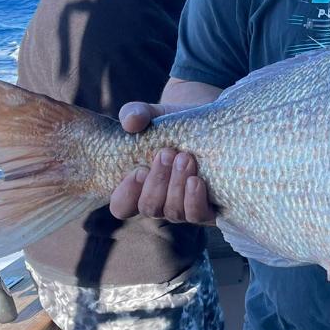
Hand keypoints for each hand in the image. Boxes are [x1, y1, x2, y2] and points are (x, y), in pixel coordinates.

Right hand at [109, 101, 216, 223]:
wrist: (207, 125)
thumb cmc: (172, 124)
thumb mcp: (152, 114)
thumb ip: (135, 113)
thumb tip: (130, 122)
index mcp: (138, 188)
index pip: (121, 206)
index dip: (127, 194)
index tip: (139, 170)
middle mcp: (159, 203)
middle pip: (149, 207)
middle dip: (158, 181)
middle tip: (168, 153)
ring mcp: (182, 208)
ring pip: (173, 212)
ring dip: (176, 186)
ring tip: (185, 158)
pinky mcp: (206, 207)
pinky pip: (197, 215)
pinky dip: (194, 200)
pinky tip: (196, 181)